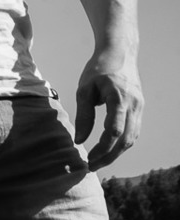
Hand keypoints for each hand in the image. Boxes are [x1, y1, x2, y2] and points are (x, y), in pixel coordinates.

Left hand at [74, 48, 142, 170]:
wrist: (120, 52)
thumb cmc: (98, 69)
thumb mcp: (84, 90)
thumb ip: (83, 115)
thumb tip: (79, 140)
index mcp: (119, 98)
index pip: (113, 131)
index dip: (101, 149)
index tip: (87, 159)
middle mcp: (134, 103)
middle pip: (125, 139)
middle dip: (108, 157)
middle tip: (91, 167)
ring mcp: (139, 106)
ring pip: (131, 137)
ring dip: (116, 153)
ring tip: (97, 162)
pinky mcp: (139, 107)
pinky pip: (134, 131)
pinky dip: (122, 144)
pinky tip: (108, 151)